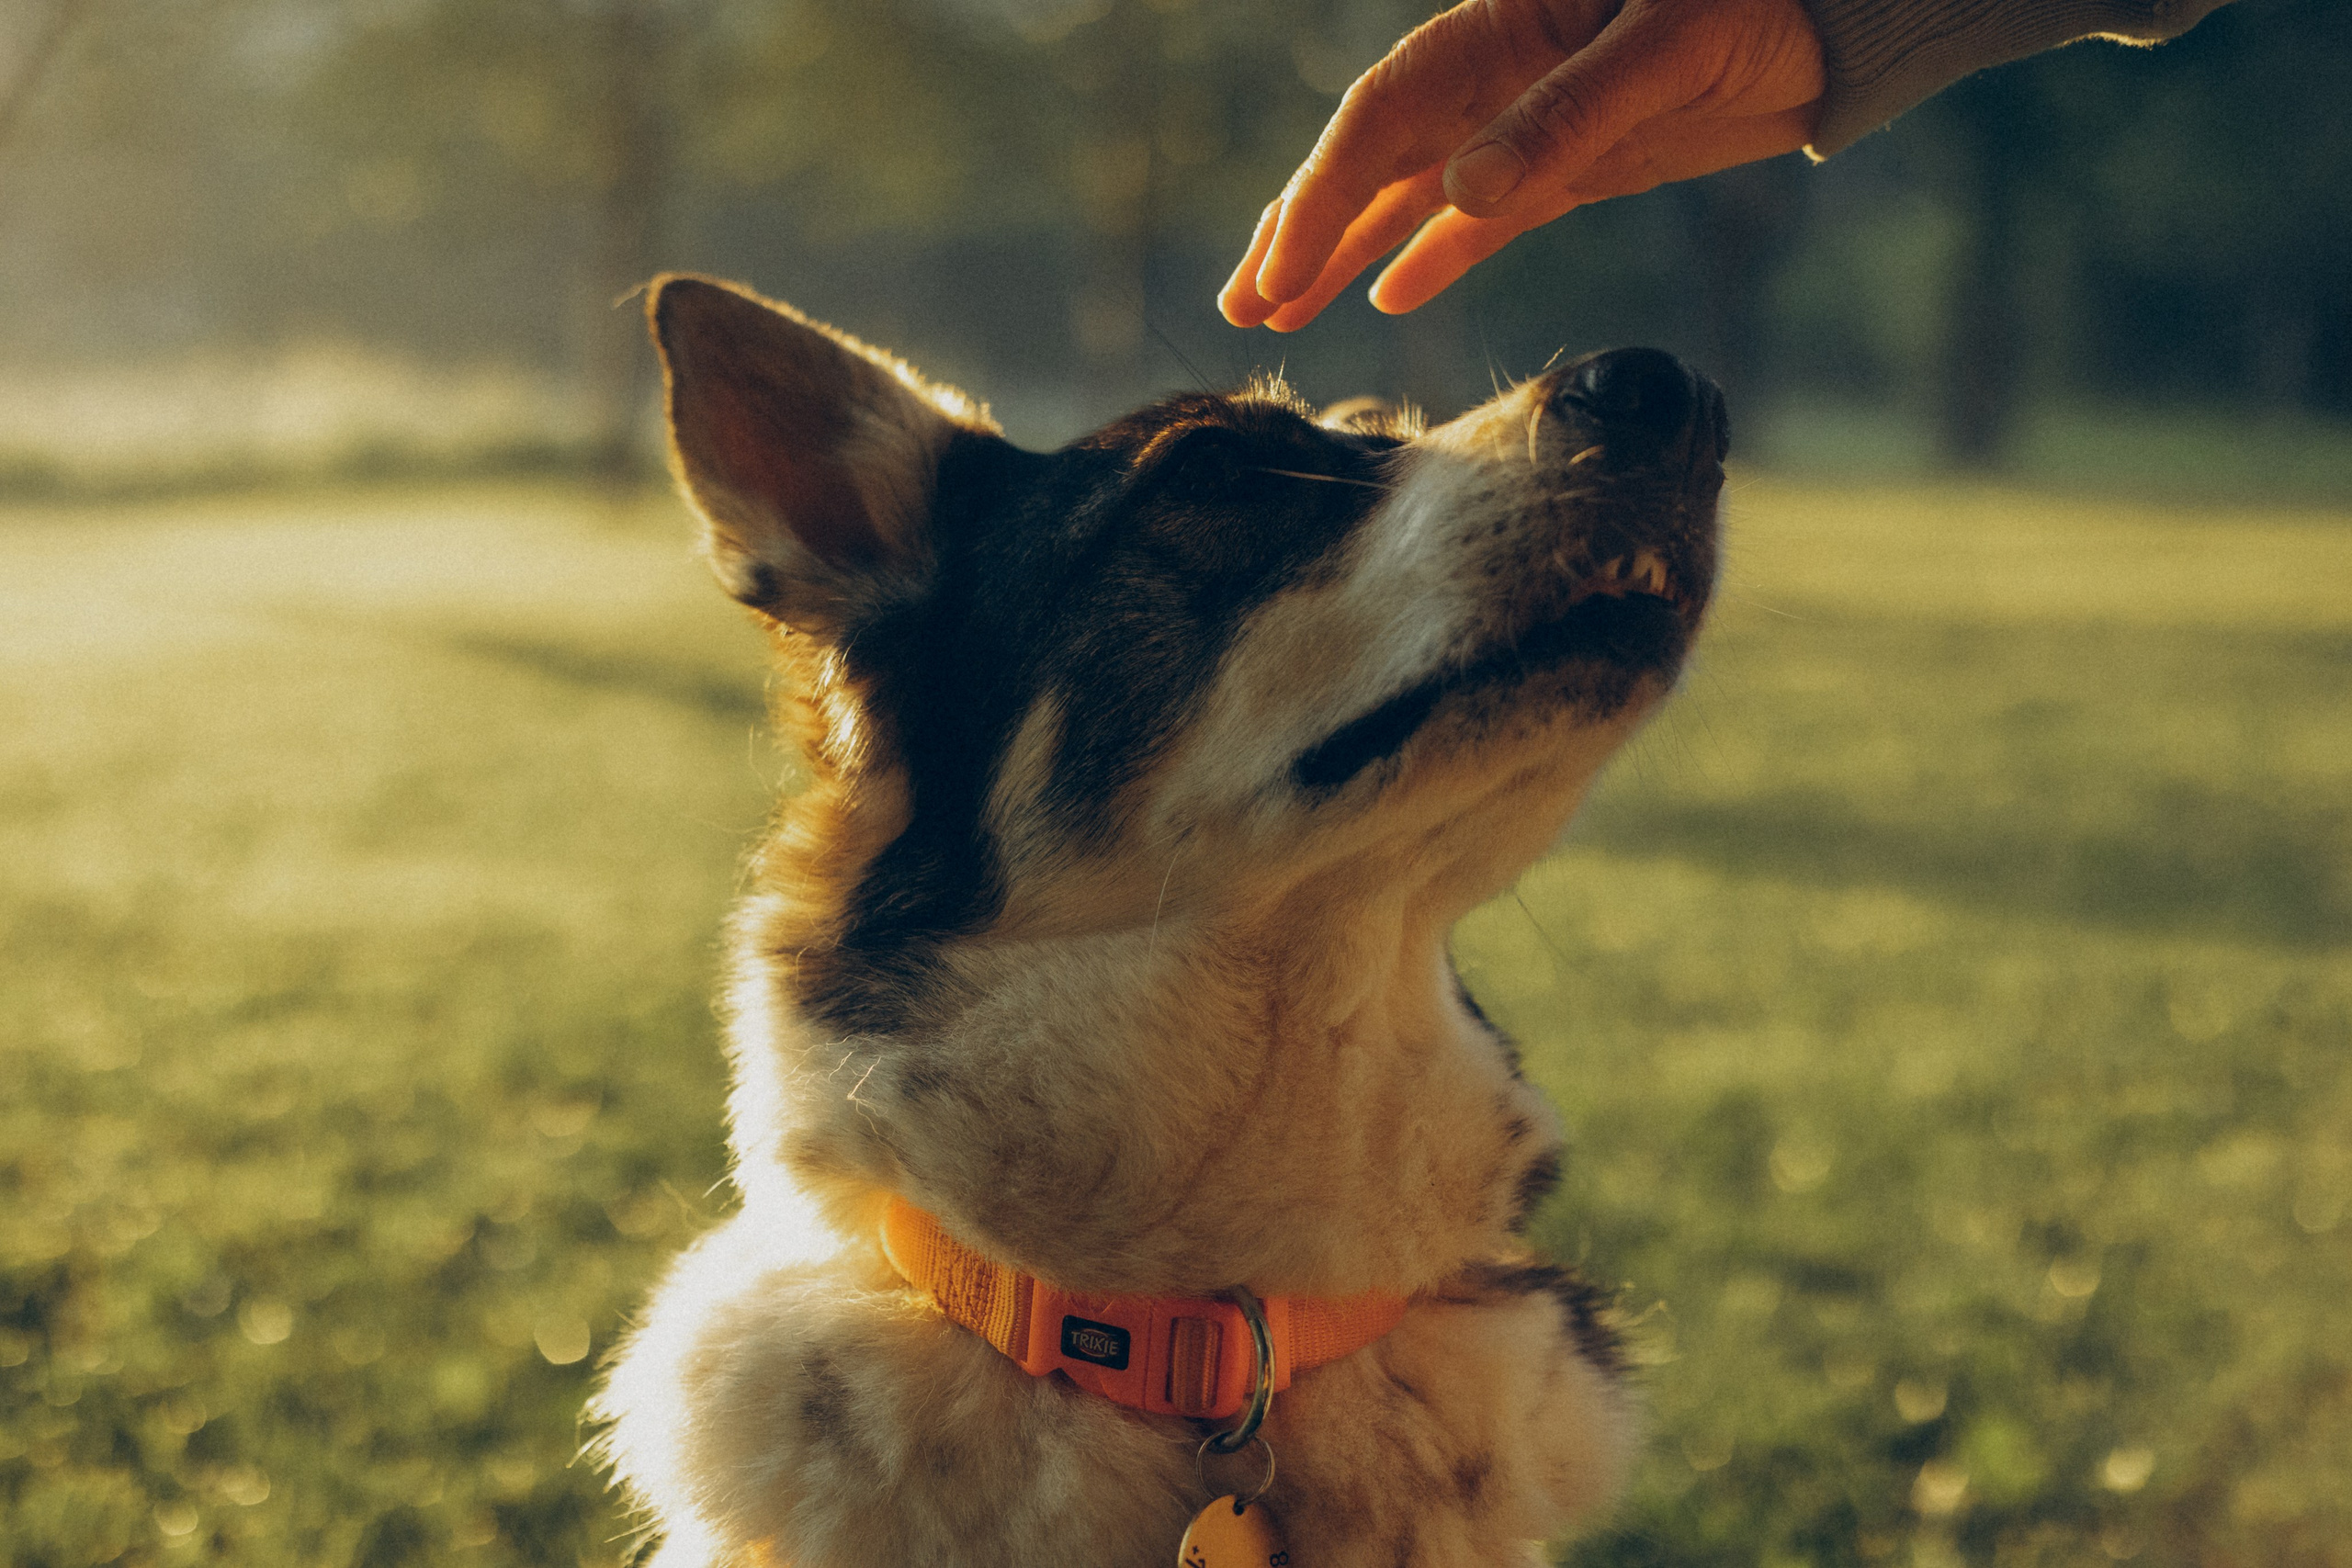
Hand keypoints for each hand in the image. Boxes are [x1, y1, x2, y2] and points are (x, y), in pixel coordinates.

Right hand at [1220, 0, 1825, 329]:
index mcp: (1503, 28)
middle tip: (1243, 306)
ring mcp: (1529, 125)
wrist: (1841, 18)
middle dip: (1302, 232)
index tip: (1278, 269)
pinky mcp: (1572, 164)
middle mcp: (1497, 78)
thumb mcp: (1666, 50)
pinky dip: (1431, 255)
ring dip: (1345, 253)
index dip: (1321, 194)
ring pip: (1411, 194)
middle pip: (1374, 157)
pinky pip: (1480, 219)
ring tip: (1282, 314)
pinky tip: (1385, 296)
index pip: (1381, 116)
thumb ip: (1564, 117)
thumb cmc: (1759, 1)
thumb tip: (1459, 194)